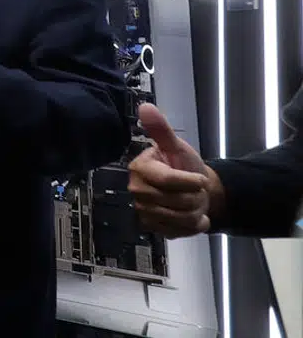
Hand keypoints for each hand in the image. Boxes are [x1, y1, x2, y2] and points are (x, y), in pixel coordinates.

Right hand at [128, 104, 219, 237]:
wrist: (193, 191)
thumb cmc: (184, 166)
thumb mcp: (176, 146)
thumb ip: (161, 129)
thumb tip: (145, 106)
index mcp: (140, 168)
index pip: (168, 181)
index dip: (190, 182)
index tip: (201, 178)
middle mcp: (136, 190)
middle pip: (176, 201)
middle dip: (195, 196)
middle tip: (194, 190)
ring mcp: (142, 210)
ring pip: (180, 218)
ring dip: (196, 211)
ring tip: (194, 202)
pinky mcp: (151, 227)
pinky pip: (179, 231)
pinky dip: (193, 225)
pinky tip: (192, 216)